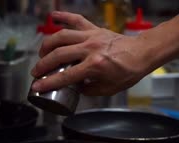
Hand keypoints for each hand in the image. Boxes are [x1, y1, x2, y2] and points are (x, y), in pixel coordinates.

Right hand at [30, 11, 151, 95]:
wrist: (142, 54)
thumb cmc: (128, 71)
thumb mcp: (108, 89)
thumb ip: (89, 90)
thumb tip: (74, 88)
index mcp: (95, 66)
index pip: (65, 76)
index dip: (48, 82)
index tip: (37, 86)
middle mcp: (91, 49)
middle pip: (59, 55)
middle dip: (43, 64)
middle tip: (36, 71)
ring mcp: (91, 37)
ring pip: (62, 36)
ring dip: (48, 44)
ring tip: (42, 53)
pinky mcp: (94, 29)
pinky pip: (76, 20)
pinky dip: (63, 16)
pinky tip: (53, 16)